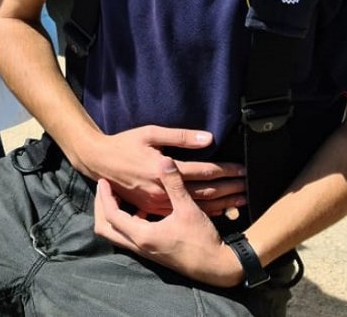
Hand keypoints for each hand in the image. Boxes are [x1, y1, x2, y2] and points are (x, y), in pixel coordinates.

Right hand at [72, 125, 244, 216]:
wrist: (98, 163)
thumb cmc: (124, 144)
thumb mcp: (151, 133)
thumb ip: (180, 137)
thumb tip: (208, 138)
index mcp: (163, 170)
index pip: (203, 171)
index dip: (225, 170)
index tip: (242, 169)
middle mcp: (162, 190)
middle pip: (205, 191)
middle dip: (229, 187)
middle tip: (248, 184)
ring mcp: (158, 204)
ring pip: (197, 206)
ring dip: (222, 202)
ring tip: (241, 198)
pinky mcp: (153, 209)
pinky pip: (184, 212)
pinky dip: (203, 211)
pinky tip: (219, 210)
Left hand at [94, 158, 243, 287]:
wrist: (216, 267)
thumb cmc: (202, 239)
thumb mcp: (188, 208)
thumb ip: (174, 184)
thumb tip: (164, 159)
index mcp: (142, 235)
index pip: (111, 215)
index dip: (105, 196)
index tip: (103, 180)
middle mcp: (139, 246)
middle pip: (105, 229)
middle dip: (101, 209)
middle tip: (105, 190)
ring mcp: (145, 251)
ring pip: (117, 234)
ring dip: (115, 216)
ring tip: (121, 195)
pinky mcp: (153, 252)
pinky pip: (130, 237)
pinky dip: (129, 222)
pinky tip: (145, 209)